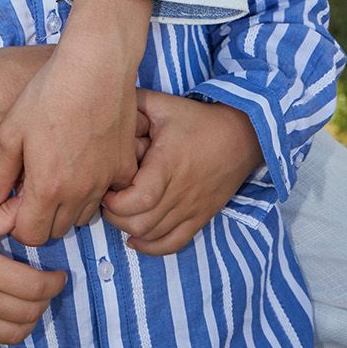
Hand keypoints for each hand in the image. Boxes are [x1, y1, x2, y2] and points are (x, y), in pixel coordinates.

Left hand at [0, 0, 151, 246]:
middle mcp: (79, 193)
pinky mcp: (125, 167)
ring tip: (60, 173)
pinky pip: (110, 192)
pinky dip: (97, 187)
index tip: (17, 201)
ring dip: (69, 205)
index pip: (31, 235)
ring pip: (84, 215)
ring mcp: (106, 181)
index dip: (19, 223)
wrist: (95, 66)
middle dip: (43, 216)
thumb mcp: (10, 130)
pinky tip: (86, 162)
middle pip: (58, 230)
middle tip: (37, 185)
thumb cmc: (48, 93)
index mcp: (47, 188)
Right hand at [0, 195, 66, 347]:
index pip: (34, 285)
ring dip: (31, 322)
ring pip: (15, 334)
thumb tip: (30, 203)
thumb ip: (4, 216)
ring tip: (32, 307)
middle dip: (45, 300)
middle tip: (45, 289)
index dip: (54, 283)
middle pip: (29, 311)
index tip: (60, 277)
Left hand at [101, 90, 262, 255]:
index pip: (136, 200)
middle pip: (140, 223)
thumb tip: (106, 100)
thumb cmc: (197, 119)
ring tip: (120, 212)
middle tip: (108, 199)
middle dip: (115, 217)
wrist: (240, 136)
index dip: (114, 201)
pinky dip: (151, 247)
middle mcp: (179, 192)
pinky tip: (136, 239)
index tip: (106, 187)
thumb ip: (134, 102)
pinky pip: (174, 244)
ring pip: (153, 236)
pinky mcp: (200, 217)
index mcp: (167, 165)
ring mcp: (191, 209)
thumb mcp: (163, 104)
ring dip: (129, 229)